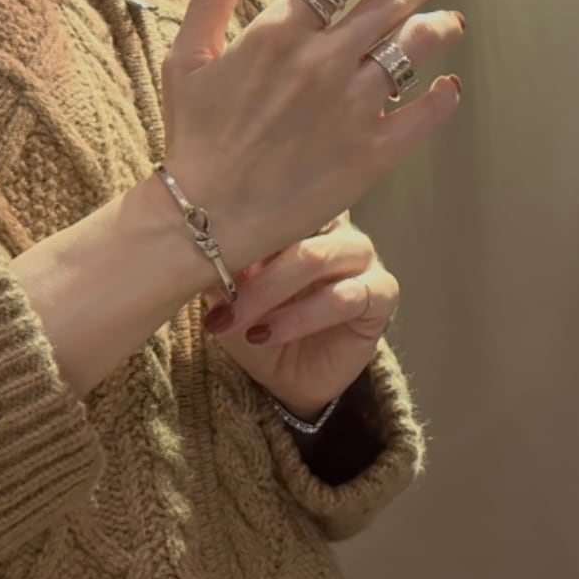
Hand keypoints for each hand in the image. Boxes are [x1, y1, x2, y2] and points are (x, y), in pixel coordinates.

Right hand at [161, 0, 463, 276]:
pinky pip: (423, 117)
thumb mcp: (186, 61)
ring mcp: (352, 108)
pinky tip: (450, 88)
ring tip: (450, 20)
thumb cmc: (194, 141)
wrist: (208, 215)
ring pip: (413, 48)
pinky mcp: (370, 154)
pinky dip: (443, 99)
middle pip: (390, 2)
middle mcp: (324, 62)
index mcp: (280, 33)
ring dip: (439, 26)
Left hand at [201, 216, 398, 419]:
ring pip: (317, 258)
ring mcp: (363, 258)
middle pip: (295, 227)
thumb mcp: (227, 296)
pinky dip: (301, 317)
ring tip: (245, 325)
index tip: (205, 253)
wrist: (287, 377)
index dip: (243, 225)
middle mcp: (335, 228)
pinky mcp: (381, 294)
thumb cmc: (258, 324)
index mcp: (301, 218)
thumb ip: (219, 267)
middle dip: (252, 270)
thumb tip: (198, 247)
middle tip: (222, 307)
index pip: (277, 200)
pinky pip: (345, 297)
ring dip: (273, 292)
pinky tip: (268, 334)